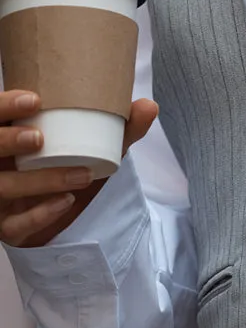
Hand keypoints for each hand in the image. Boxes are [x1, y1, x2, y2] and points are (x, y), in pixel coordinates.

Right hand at [0, 90, 157, 247]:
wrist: (67, 220)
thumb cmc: (70, 172)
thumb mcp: (97, 150)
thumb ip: (120, 130)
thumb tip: (149, 105)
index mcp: (8, 140)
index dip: (4, 107)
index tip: (34, 100)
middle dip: (7, 141)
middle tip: (38, 137)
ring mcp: (0, 198)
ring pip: (2, 188)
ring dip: (39, 181)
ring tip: (80, 175)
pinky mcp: (8, 227)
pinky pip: (15, 224)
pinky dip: (40, 213)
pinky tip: (65, 202)